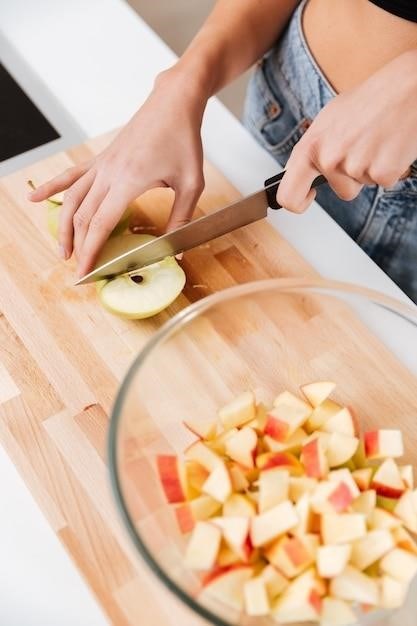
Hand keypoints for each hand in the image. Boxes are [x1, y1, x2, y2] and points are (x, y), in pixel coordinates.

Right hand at [28, 68, 206, 275]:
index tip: (85, 271)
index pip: (101, 224)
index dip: (91, 251)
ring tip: (61, 249)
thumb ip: (181, 218)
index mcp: (129, 181)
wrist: (173, 103)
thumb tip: (176, 250)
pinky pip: (71, 175)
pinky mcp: (101, 158)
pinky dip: (53, 187)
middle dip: (77, 246)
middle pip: (83, 216)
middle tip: (77, 270)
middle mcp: (109, 173)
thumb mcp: (191, 184)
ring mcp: (102, 164)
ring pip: (72, 198)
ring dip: (64, 226)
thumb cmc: (184, 140)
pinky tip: (35, 197)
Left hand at [277, 50, 416, 211]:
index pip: (288, 195)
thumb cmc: (369, 100)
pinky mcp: (382, 173)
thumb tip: (301, 174)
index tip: (310, 196)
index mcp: (310, 146)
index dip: (298, 203)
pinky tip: (391, 144)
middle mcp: (328, 159)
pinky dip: (390, 168)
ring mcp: (355, 167)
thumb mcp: (328, 121)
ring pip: (362, 185)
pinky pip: (383, 182)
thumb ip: (314, 150)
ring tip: (377, 140)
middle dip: (352, 179)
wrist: (406, 87)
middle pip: (341, 191)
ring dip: (371, 169)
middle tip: (363, 150)